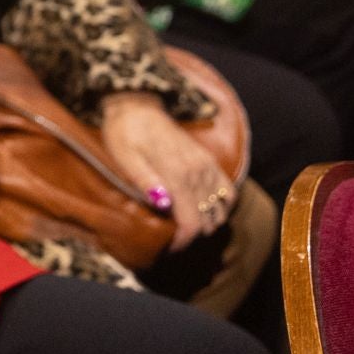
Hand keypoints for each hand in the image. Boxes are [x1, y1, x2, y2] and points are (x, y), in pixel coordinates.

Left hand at [99, 93, 234, 251]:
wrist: (136, 105)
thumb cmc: (125, 132)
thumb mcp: (125, 157)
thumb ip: (145, 180)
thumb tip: (164, 204)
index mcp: (178, 174)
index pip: (192, 222)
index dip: (182, 241)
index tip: (168, 247)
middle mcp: (199, 171)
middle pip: (207, 219)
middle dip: (192, 235)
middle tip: (171, 239)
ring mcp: (207, 165)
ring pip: (221, 208)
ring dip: (207, 222)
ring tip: (184, 225)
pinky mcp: (209, 160)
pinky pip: (228, 190)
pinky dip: (221, 205)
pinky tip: (204, 209)